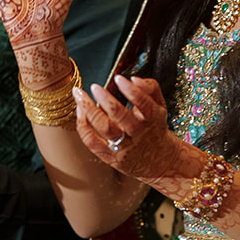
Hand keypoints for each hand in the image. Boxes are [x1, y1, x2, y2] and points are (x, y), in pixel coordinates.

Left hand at [73, 74, 196, 191]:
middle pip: (121, 116)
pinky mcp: (111, 157)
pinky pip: (92, 142)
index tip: (119, 78)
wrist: (159, 161)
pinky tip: (80, 112)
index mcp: (152, 118)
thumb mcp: (160, 106)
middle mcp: (138, 133)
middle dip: (106, 99)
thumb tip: (134, 78)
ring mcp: (124, 146)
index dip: (131, 90)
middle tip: (94, 87)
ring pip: (104, 128)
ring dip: (89, 110)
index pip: (144, 103)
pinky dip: (83, 127)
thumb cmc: (154, 128)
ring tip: (79, 95)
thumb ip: (150, 88)